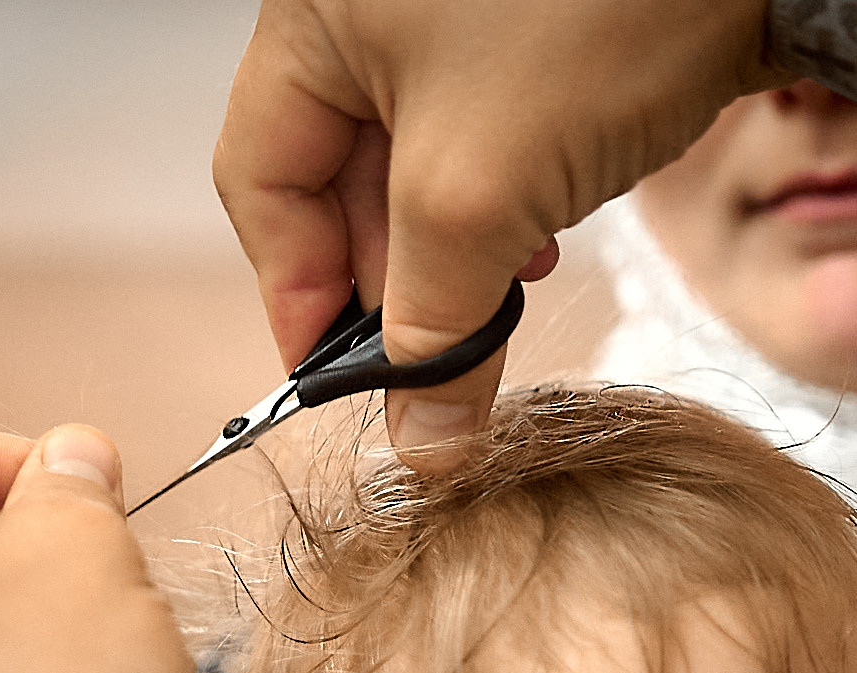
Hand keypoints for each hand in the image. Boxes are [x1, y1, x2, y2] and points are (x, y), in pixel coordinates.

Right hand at [214, 0, 777, 459]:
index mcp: (314, 19)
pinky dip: (507, 209)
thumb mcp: (481, 191)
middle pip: (339, 179)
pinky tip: (543, 242)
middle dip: (389, 283)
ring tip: (495, 301)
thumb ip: (435, 328)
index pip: (261, 178)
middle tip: (432, 369)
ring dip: (454, 256)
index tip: (339, 385)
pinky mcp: (534, 37)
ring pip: (419, 169)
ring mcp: (456, 21)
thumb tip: (424, 446)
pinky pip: (489, 143)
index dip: (295, 293)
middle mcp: (372, 10)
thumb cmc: (594, 21)